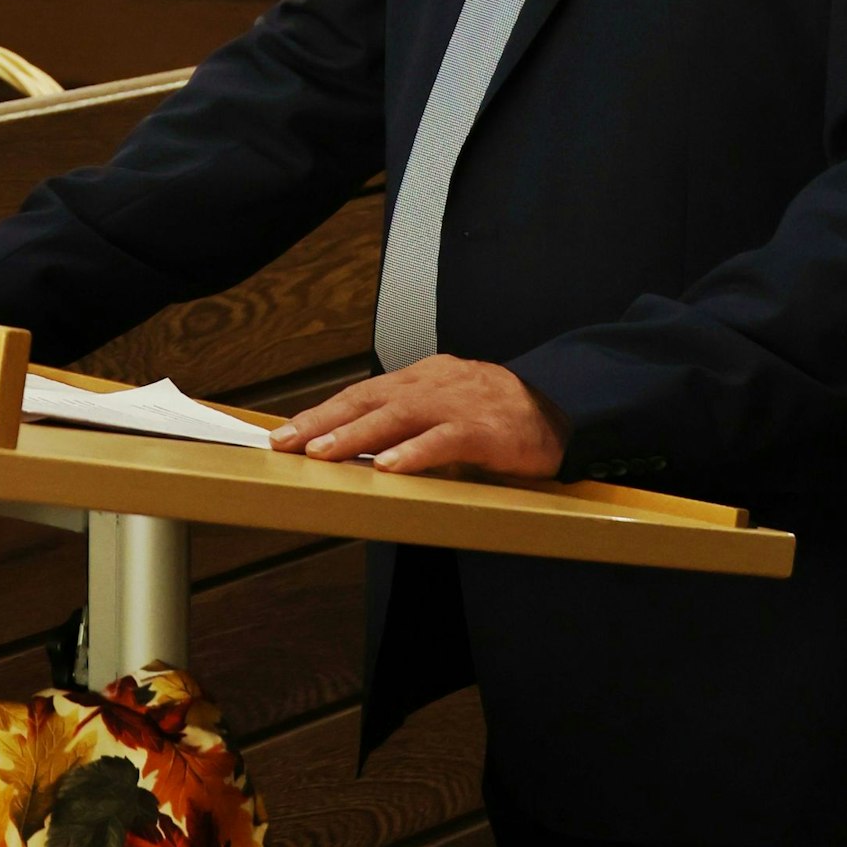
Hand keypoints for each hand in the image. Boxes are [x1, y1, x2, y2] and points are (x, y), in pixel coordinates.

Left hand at [269, 355, 566, 478]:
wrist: (561, 409)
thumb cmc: (497, 417)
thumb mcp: (446, 414)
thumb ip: (409, 428)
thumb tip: (360, 455)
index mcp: (420, 380)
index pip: (361, 394)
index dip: (322, 413)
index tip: (285, 433)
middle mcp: (432, 384)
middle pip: (367, 400)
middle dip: (322, 421)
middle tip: (284, 442)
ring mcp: (458, 403)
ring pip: (398, 415)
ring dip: (356, 436)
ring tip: (322, 454)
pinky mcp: (485, 428)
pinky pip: (444, 440)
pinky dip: (414, 452)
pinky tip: (389, 466)